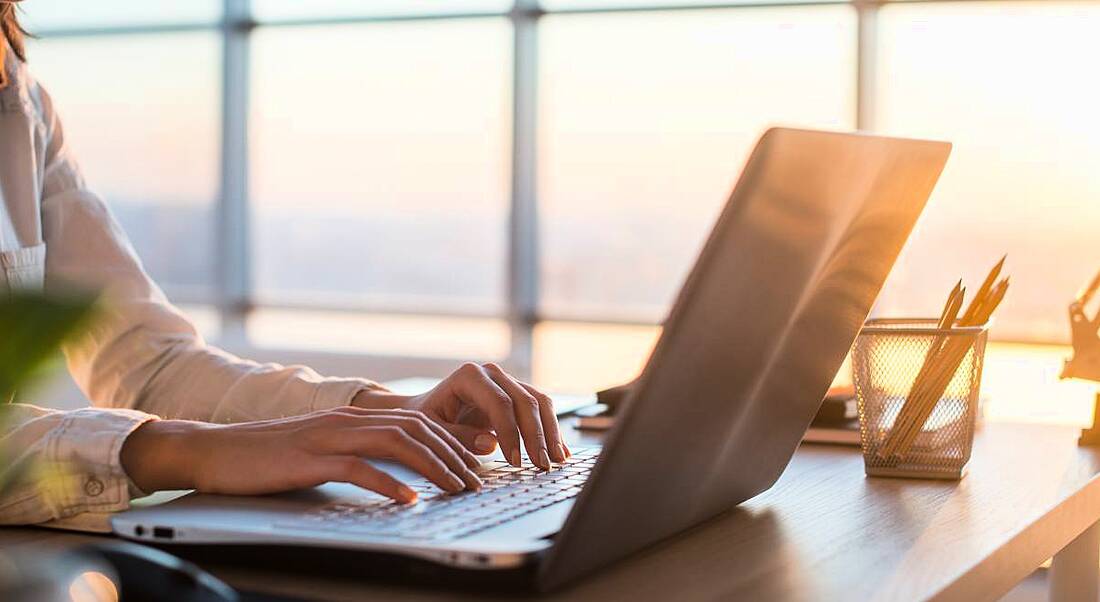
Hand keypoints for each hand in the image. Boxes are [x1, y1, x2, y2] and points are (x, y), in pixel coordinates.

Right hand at [120, 407, 482, 503]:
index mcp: (353, 417)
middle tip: (478, 481)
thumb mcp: (322, 450)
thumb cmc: (269, 457)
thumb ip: (359, 453)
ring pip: (396, 444)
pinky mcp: (308, 459)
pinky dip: (388, 484)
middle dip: (453, 454)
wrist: (214, 450)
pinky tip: (409, 500)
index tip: (479, 462)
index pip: (417, 421)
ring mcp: (328, 437)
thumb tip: (398, 473)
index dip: (452, 440)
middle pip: (416, 429)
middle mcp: (346, 420)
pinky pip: (357, 468)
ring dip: (433, 467)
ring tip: (457, 488)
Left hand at [357, 363, 569, 469]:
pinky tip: (561, 452)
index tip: (515, 462)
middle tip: (542, 466)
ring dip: (551, 433)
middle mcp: (493, 373)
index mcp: (470, 376)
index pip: (500, 403)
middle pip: (525, 401)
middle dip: (536, 436)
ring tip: (557, 461)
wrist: (426, 410)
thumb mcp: (432, 430)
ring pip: (540, 402)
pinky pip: (541, 409)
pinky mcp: (517, 395)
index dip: (511, 432)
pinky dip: (552, 430)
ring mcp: (508, 382)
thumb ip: (458, 437)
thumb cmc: (426, 420)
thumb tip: (492, 444)